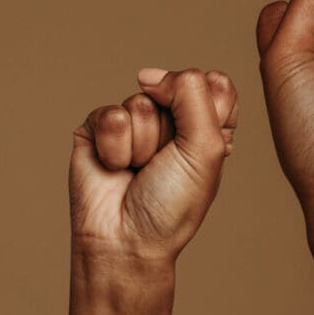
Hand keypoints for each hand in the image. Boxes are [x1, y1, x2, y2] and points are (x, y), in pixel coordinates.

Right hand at [70, 69, 237, 264]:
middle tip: (163, 164)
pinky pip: (110, 115)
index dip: (206, 108)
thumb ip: (192, 93)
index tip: (197, 145)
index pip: (214, 82)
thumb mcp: (206, 148)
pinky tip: (115, 168)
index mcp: (206, 123)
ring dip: (142, 144)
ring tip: (137, 170)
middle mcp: (171, 118)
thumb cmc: (171, 204)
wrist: (125, 239)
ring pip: (140, 102)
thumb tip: (148, 75)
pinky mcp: (99, 127)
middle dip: (170, 131)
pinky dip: (115, 148)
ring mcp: (133, 120)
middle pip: (174, 87)